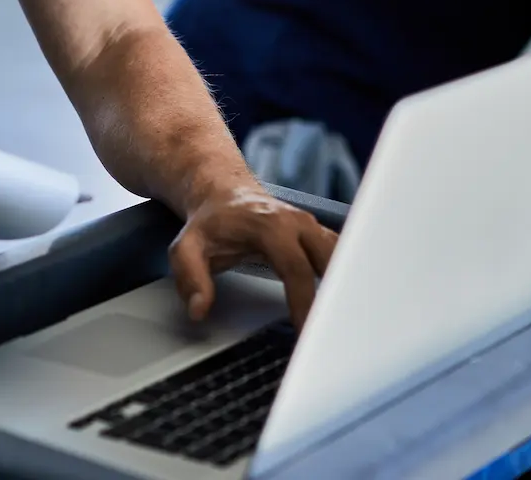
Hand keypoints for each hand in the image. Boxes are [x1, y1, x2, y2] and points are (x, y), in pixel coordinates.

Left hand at [169, 185, 338, 328]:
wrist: (225, 195)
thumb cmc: (210, 223)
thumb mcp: (187, 247)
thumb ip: (191, 278)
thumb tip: (200, 309)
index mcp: (271, 225)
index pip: (296, 267)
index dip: (304, 301)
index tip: (305, 331)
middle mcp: (298, 223)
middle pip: (330, 261)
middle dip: (334, 297)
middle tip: (332, 336)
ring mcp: (311, 226)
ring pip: (341, 258)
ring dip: (344, 289)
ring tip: (341, 326)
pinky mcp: (318, 234)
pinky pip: (340, 256)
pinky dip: (343, 280)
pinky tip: (341, 307)